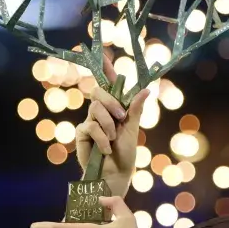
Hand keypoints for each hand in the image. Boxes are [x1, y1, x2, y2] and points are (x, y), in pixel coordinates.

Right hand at [76, 54, 149, 192]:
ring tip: (112, 140)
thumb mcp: (132, 129)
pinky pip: (90, 126)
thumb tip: (146, 90)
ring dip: (108, 125)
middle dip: (111, 103)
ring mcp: (90, 121)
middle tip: (121, 118)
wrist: (115, 173)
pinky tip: (105, 149)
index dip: (105, 69)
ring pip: (96, 109)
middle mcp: (101, 111)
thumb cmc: (125, 153)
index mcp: (116, 108)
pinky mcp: (82, 133)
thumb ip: (135, 109)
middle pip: (99, 93)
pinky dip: (101, 138)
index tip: (103, 55)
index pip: (109, 85)